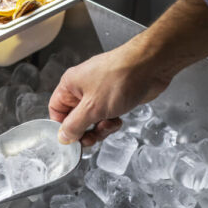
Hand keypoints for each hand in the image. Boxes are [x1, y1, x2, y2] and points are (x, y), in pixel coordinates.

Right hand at [48, 39, 171, 145]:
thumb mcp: (92, 108)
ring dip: (100, 128)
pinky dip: (111, 122)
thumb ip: (74, 126)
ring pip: (92, 120)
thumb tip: (63, 137)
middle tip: (92, 138)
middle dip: (84, 131)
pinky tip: (118, 119)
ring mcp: (99, 93)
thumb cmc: (121, 78)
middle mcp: (82, 88)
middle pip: (74, 118)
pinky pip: (106, 116)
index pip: (56, 111)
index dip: (62, 127)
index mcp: (70, 85)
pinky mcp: (114, 98)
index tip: (71, 140)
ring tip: (109, 124)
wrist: (151, 67)